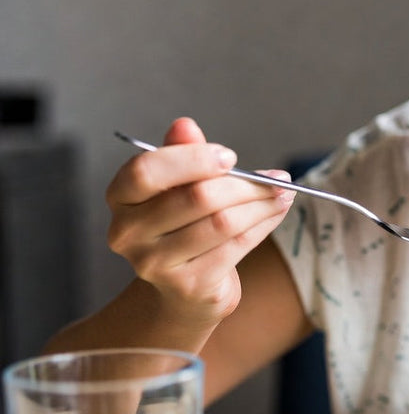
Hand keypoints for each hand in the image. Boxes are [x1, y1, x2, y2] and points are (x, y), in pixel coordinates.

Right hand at [106, 117, 294, 327]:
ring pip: (222, 222)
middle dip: (245, 184)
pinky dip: (263, 226)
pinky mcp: (188, 285)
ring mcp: (154, 263)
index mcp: (120, 197)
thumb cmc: (184, 224)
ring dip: (262, 205)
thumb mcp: (179, 186)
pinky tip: (276, 214)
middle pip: (196, 197)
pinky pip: (236, 246)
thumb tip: (184, 125)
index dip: (192, 159)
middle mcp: (127, 232)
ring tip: (284, 194)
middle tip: (279, 177)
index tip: (231, 157)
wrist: (185, 288)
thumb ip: (182, 155)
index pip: (146, 171)